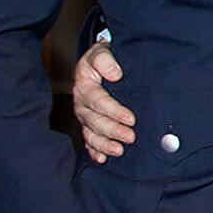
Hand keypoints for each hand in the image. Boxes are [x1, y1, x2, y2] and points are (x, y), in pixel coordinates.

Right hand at [74, 43, 134, 162]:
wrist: (98, 64)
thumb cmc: (104, 59)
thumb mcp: (102, 52)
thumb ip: (105, 60)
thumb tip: (115, 74)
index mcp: (85, 86)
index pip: (98, 100)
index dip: (114, 111)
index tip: (131, 118)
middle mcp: (82, 104)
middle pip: (95, 121)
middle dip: (113, 131)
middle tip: (130, 137)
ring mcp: (85, 117)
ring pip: (91, 134)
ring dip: (104, 144)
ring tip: (119, 151)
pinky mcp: (89, 125)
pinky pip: (89, 141)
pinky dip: (94, 151)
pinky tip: (102, 159)